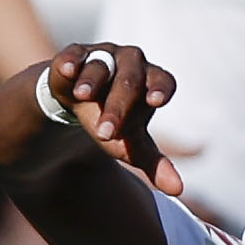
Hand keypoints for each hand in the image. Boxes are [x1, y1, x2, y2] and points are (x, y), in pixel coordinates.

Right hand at [45, 45, 182, 198]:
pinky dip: (69, 62)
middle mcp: (130, 63)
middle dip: (117, 106)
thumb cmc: (114, 119)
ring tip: (83, 96)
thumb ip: (153, 162)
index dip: (160, 88)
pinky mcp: (73, 55)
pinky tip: (65, 70)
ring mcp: (101, 55)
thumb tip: (178, 190)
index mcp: (151, 81)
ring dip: (93, 80)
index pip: (163, 81)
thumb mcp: (131, 141)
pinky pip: (72, 55)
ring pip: (100, 65)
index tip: (156, 102)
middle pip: (129, 81)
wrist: (77, 100)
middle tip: (106, 133)